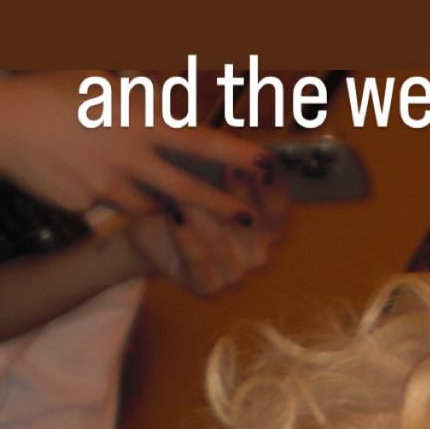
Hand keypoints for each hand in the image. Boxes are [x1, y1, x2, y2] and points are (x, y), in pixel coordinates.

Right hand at [0, 72, 270, 220]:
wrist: (5, 122)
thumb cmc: (55, 93)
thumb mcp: (104, 83)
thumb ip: (140, 96)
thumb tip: (168, 94)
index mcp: (138, 119)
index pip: (198, 140)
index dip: (234, 154)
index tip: (264, 162)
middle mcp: (128, 154)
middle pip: (185, 190)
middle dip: (220, 206)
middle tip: (246, 216)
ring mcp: (107, 184)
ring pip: (144, 205)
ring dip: (152, 202)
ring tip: (129, 179)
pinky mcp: (85, 204)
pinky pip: (102, 205)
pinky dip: (98, 193)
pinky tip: (73, 171)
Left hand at [126, 171, 288, 296]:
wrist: (151, 233)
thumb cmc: (187, 200)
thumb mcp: (208, 179)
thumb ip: (230, 166)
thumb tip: (242, 144)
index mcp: (265, 226)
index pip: (278, 208)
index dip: (273, 188)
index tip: (263, 162)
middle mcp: (256, 251)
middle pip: (259, 227)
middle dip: (243, 196)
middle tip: (230, 168)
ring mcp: (233, 271)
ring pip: (224, 243)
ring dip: (206, 215)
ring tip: (188, 192)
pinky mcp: (207, 284)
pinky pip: (199, 262)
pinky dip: (186, 238)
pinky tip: (174, 215)